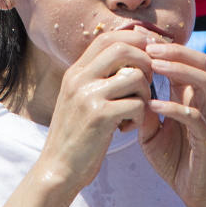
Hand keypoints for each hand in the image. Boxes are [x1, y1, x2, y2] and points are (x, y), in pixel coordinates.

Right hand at [40, 29, 154, 191]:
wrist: (57, 168)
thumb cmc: (75, 135)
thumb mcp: (79, 98)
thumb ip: (97, 77)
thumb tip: (128, 56)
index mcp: (76, 71)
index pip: (107, 37)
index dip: (133, 40)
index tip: (148, 55)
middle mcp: (80, 77)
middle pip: (123, 49)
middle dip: (145, 63)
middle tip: (147, 84)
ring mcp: (89, 95)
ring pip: (135, 76)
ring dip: (144, 94)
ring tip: (136, 111)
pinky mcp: (99, 117)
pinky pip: (136, 104)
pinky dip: (140, 116)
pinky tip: (128, 128)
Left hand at [137, 42, 205, 206]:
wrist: (196, 195)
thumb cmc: (174, 159)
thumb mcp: (151, 131)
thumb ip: (143, 109)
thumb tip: (126, 87)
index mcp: (190, 97)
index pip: (186, 61)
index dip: (166, 48)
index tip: (141, 41)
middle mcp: (204, 103)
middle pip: (201, 62)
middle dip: (176, 51)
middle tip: (148, 47)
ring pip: (204, 81)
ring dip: (178, 69)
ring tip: (153, 64)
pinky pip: (196, 117)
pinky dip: (174, 108)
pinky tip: (154, 106)